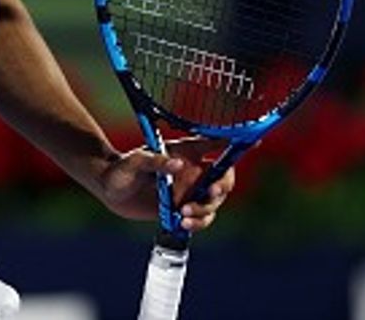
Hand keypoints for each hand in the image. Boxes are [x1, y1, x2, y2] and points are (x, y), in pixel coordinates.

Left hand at [94, 137, 235, 233]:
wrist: (111, 191)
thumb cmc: (121, 169)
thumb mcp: (134, 162)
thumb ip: (154, 161)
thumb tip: (177, 165)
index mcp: (185, 152)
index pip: (215, 145)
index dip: (234, 143)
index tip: (253, 141)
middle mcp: (192, 172)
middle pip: (223, 178)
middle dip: (223, 187)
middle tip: (210, 193)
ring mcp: (189, 192)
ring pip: (214, 202)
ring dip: (206, 210)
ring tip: (184, 214)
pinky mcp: (183, 210)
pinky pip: (201, 219)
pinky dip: (198, 223)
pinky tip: (183, 223)